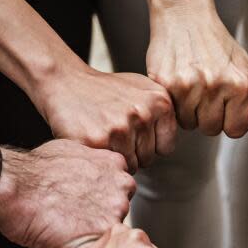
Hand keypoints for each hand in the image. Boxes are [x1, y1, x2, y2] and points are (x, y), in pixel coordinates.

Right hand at [0, 138, 135, 247]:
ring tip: (69, 231)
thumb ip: (89, 162)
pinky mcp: (104, 232)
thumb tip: (89, 170)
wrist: (14, 189)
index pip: (121, 188)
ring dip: (95, 234)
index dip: (102, 199)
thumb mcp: (69, 151)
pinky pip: (101, 247)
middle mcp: (121, 185)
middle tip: (76, 218)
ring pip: (113, 230)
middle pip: (121, 209)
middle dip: (102, 217)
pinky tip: (68, 242)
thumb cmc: (32, 172)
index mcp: (115, 164)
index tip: (86, 203)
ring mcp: (116, 209)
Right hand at [37, 66, 176, 171]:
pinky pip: (110, 166)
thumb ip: (164, 112)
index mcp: (160, 102)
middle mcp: (144, 114)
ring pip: (131, 165)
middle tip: (114, 132)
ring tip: (104, 135)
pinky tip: (94, 140)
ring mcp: (121, 128)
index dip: (148, 144)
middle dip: (132, 152)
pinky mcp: (99, 141)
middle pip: (148, 159)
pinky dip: (102, 159)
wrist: (65, 81)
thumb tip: (182, 130)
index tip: (133, 132)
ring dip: (117, 157)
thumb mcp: (143, 90)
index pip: (166, 147)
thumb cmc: (106, 90)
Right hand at [147, 10, 247, 137]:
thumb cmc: (213, 41)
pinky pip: (172, 112)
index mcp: (239, 84)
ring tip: (193, 89)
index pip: (236, 129)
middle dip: (208, 117)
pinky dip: (175, 104)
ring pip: (190, 124)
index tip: (225, 111)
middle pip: (212, 129)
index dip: (229, 121)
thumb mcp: (243, 66)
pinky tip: (180, 87)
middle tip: (205, 97)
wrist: (184, 15)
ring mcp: (190, 87)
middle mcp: (215, 87)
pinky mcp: (167, 85)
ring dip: (190, 112)